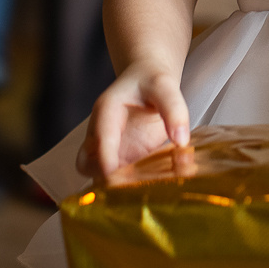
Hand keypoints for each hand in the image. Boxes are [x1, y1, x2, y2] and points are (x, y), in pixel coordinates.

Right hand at [77, 60, 189, 180]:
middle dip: (103, 179)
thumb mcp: (165, 86)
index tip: (118, 178)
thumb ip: (174, 110)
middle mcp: (102, 134)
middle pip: (87, 164)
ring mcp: (112, 149)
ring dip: (117, 185)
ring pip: (100, 176)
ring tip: (147, 187)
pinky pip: (120, 178)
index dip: (106, 160)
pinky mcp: (124, 159)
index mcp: (106, 111)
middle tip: (131, 186)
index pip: (100, 139)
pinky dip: (134, 185)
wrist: (147, 80)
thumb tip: (181, 141)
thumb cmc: (151, 81)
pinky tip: (156, 183)